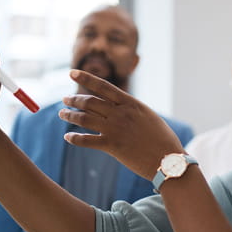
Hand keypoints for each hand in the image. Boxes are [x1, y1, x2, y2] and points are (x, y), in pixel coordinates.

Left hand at [59, 69, 184, 179]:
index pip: (103, 86)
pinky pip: (86, 140)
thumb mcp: (149, 117)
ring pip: (84, 119)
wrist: (168, 159)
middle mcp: (120, 113)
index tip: (72, 72)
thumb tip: (121, 106)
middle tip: (65, 100)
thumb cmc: (163, 140)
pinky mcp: (111, 146)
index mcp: (131, 104)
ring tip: (63, 114)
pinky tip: (68, 137)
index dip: (86, 78)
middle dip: (74, 100)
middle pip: (89, 102)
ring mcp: (115, 129)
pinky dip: (74, 138)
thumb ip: (132, 110)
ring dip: (70, 115)